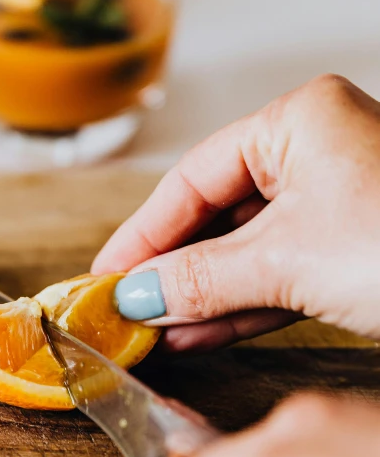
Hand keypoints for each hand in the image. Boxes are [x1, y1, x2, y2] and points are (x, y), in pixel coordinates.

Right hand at [92, 74, 379, 349]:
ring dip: (199, 297)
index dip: (143, 231)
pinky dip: (238, 308)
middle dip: (170, 270)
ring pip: (246, 253)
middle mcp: (314, 155)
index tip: (106, 274)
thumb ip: (202, 276)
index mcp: (298, 121)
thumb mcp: (290, 258)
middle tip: (122, 309)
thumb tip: (135, 295)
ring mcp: (335, 206)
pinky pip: (278, 279)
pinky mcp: (350, 254)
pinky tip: (195, 334)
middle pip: (217, 216)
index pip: (194, 177)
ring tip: (150, 333)